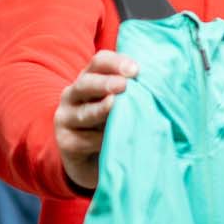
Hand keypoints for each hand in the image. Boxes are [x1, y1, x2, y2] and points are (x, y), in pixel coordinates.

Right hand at [55, 50, 136, 189]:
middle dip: (105, 83)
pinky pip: (84, 139)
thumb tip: (157, 82)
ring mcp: (65, 118)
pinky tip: (113, 139)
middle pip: (86, 84)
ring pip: (84, 113)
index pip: (99, 62)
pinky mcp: (66, 142)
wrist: (93, 161)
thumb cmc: (111, 124)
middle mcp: (72, 95)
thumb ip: (132, 91)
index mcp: (89, 79)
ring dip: (100, 110)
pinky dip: (100, 139)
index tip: (136, 70)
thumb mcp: (121, 104)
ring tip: (114, 106)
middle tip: (123, 85)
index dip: (116, 62)